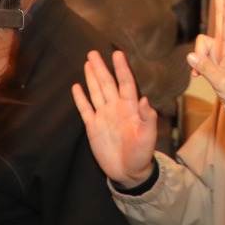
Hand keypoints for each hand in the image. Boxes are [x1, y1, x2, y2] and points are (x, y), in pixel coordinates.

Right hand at [72, 50, 158, 186]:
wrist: (128, 172)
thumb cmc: (142, 154)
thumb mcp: (148, 136)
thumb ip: (147, 118)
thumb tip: (144, 99)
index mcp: (131, 108)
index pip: (126, 83)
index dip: (122, 69)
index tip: (117, 54)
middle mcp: (116, 108)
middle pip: (107, 84)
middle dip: (100, 68)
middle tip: (93, 53)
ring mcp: (103, 116)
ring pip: (96, 92)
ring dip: (92, 78)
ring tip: (87, 63)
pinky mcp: (93, 127)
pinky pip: (85, 109)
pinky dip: (80, 98)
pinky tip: (77, 86)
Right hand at [186, 0, 224, 110]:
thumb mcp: (222, 82)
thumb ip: (206, 68)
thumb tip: (190, 56)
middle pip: (220, 16)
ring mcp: (219, 49)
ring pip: (200, 44)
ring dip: (199, 58)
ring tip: (206, 74)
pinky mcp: (214, 55)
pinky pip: (198, 54)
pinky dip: (197, 64)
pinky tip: (198, 75)